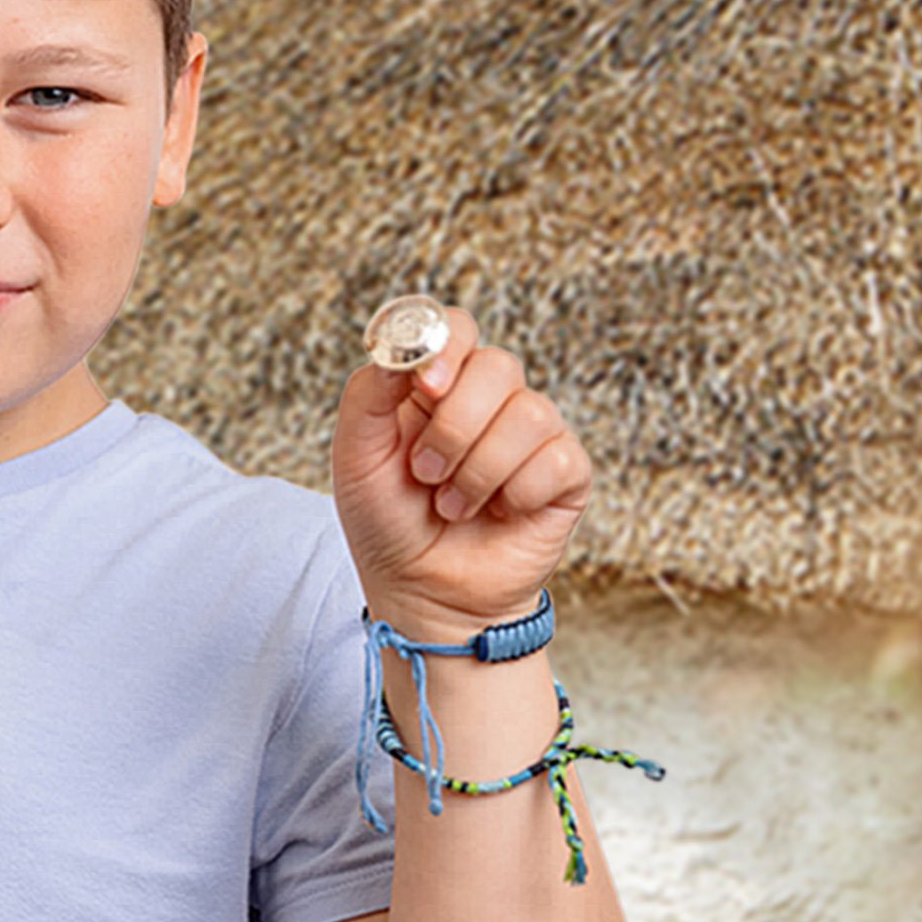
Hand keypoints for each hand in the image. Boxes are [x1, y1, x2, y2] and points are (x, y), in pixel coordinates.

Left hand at [330, 305, 590, 639]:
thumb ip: (369, 394)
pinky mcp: (564, 474)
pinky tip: (497, 515)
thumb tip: (402, 348)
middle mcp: (488, 401)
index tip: (427, 385)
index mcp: (436, 386)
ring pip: (530, 413)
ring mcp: (531, 435)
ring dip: (478, 471)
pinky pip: (556, 459)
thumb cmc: (386, 523)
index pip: (457, 328)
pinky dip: (515, 494)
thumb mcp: (356, 457)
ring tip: (452, 505)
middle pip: (498, 365)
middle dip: (454, 428)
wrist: (421, 593)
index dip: (447, 347)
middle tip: (425, 473)